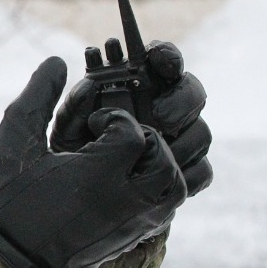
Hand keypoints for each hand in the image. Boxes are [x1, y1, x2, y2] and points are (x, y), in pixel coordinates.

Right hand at [0, 57, 187, 267]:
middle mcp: (125, 199)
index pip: (131, 132)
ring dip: (159, 162)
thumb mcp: (16, 143)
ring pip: (177, 182)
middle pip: (163, 156)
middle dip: (144, 139)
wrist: (14, 263)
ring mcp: (136, 221)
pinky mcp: (138, 235)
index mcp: (97, 175)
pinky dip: (163, 187)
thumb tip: (56, 61)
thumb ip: (37, 99)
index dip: (112, 120)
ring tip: (131, 159)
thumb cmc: (10, 200)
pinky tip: (134, 180)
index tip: (90, 127)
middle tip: (117, 140)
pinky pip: (172, 207)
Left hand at [52, 40, 213, 195]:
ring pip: (201, 132)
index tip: (158, 61)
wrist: (75, 210)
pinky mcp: (184, 176)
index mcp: (138, 89)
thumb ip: (72, 105)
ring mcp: (178, 143)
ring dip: (183, 142)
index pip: (163, 62)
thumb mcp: (64, 129)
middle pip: (191, 93)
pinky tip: (161, 181)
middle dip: (181, 101)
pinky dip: (187, 175)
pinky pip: (202, 171)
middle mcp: (163, 111)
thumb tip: (77, 77)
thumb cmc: (69, 157)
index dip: (167, 56)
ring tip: (155, 155)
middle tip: (158, 117)